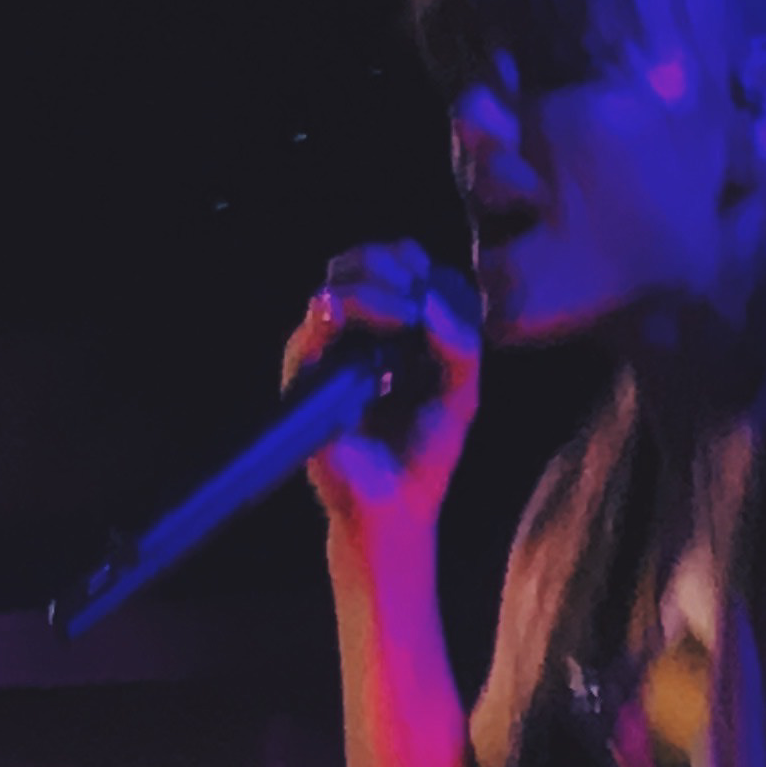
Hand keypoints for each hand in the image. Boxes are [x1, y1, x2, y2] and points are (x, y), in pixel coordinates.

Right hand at [282, 239, 480, 529]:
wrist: (395, 505)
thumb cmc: (425, 452)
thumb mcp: (461, 392)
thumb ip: (459, 343)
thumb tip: (428, 300)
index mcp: (390, 329)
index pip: (390, 264)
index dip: (410, 261)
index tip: (435, 287)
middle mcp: (353, 333)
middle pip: (357, 263)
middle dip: (389, 265)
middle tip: (419, 292)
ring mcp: (326, 353)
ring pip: (334, 285)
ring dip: (374, 286)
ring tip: (407, 313)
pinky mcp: (304, 378)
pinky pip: (314, 328)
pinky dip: (346, 313)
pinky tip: (381, 323)